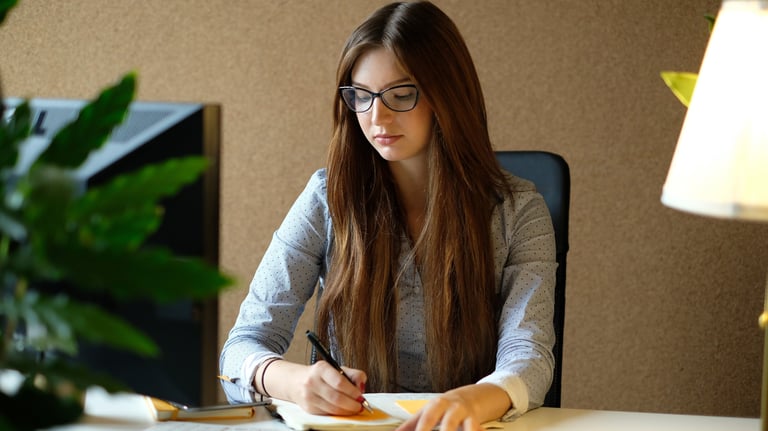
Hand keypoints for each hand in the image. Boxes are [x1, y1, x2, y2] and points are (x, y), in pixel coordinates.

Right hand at [292, 360, 367, 415]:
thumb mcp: (336, 368)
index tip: (360, 396)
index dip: (353, 392)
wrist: (296, 382)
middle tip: (360, 405)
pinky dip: (338, 414)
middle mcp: (312, 382)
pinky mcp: (308, 408)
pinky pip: (328, 413)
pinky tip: (343, 410)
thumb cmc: (319, 375)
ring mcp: (309, 396)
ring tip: (354, 408)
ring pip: (333, 408)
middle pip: (337, 398)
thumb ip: (354, 374)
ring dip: (347, 411)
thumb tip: (362, 387)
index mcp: (321, 369)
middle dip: (352, 404)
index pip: (340, 383)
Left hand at [396, 383, 510, 430]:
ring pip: (470, 428)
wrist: (467, 398)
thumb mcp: (426, 411)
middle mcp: (454, 409)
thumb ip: (409, 425)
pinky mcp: (478, 425)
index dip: (423, 430)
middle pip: (449, 424)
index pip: (428, 419)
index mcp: (438, 405)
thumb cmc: (442, 408)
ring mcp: (469, 417)